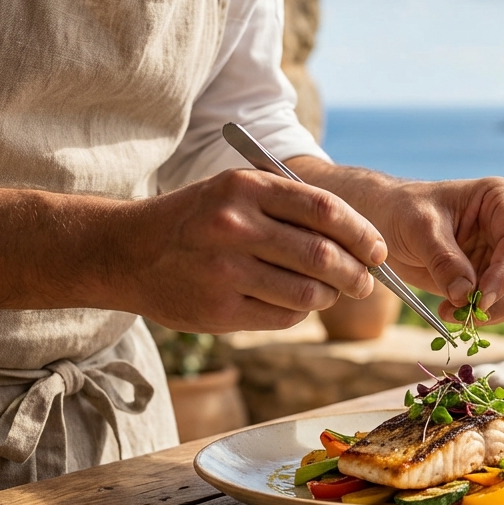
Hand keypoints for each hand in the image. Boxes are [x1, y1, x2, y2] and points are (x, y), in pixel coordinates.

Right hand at [121, 169, 386, 332]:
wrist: (125, 251)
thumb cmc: (196, 220)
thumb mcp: (235, 192)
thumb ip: (289, 207)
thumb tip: (360, 238)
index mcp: (245, 188)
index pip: (325, 209)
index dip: (362, 233)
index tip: (378, 250)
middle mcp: (235, 226)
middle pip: (323, 255)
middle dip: (357, 274)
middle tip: (365, 281)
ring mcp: (225, 271)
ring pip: (309, 292)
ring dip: (330, 296)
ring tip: (331, 293)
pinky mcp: (219, 310)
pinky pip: (284, 316)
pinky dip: (300, 312)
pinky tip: (293, 303)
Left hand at [364, 177, 503, 323]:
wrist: (389, 223)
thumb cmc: (405, 211)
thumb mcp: (419, 228)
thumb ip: (443, 259)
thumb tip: (465, 295)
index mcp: (502, 198)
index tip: (480, 299)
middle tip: (470, 315)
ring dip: (497, 312)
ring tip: (454, 314)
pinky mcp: (498, 278)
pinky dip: (487, 317)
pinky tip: (454, 313)